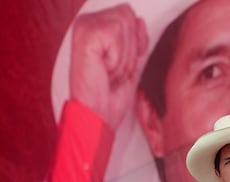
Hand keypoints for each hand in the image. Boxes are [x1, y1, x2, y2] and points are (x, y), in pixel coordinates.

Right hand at [69, 3, 148, 128]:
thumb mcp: (130, 62)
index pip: (128, 14)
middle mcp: (86, 23)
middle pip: (128, 16)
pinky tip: (104, 68)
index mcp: (95, 26)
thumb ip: (135, 40)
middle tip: (114, 69)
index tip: (121, 64)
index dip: (134, 42)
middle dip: (129, 49)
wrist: (99, 115)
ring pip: (124, 24)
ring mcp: (84, 27)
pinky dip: (116, 57)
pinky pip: (115, 33)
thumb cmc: (108, 96)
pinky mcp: (85, 34)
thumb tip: (140, 21)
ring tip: (110, 70)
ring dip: (123, 56)